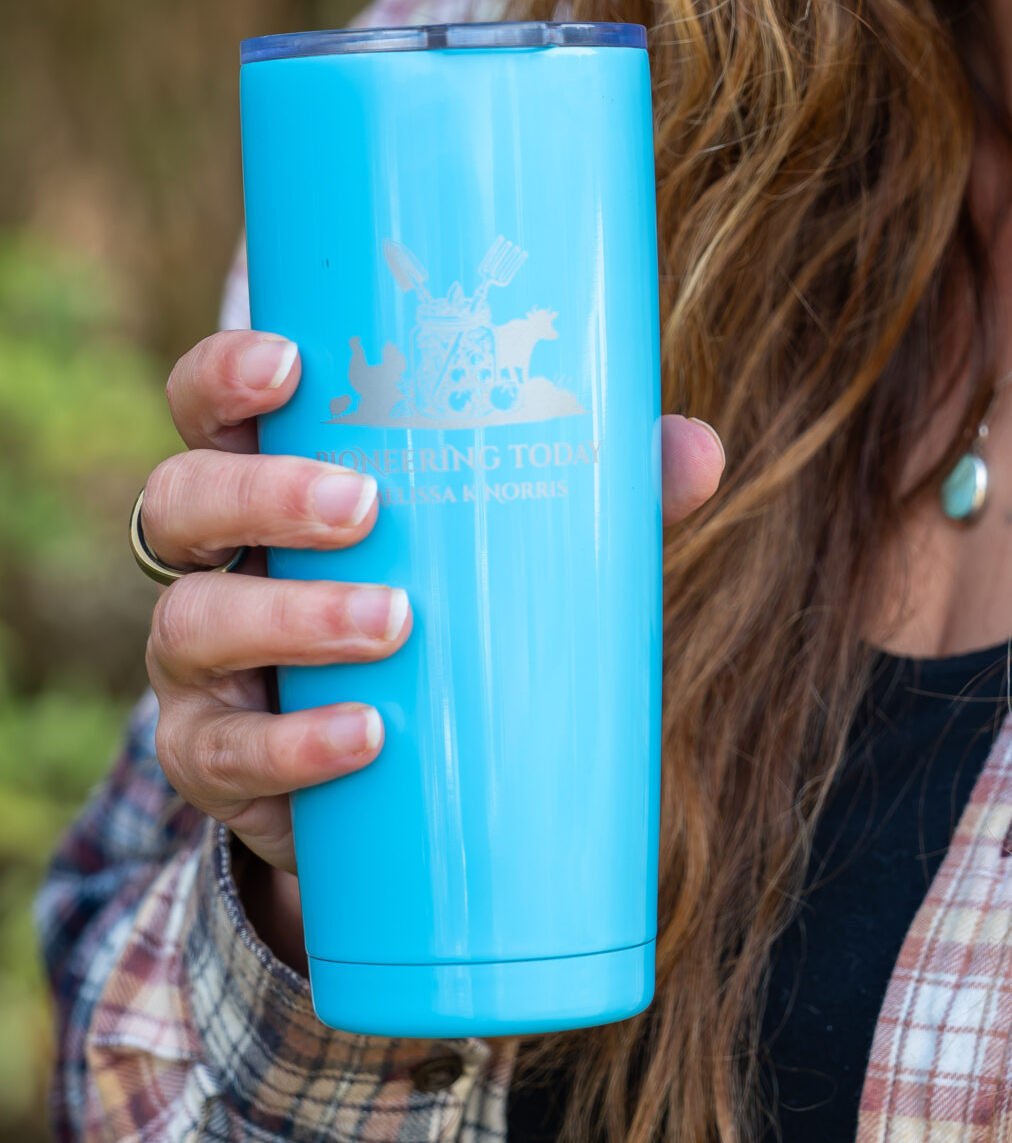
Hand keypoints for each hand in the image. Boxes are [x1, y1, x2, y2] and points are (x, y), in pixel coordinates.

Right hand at [144, 329, 724, 968]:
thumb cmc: (446, 607)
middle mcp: (210, 561)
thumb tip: (697, 451)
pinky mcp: (214, 764)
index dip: (224, 374)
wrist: (389, 779)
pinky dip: (296, 746)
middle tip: (365, 505)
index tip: (291, 363)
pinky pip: (227, 754)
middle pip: (183, 502)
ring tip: (392, 621)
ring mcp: (198, 667)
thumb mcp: (510, 543)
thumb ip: (595, 491)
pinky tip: (363, 737)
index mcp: (264, 478)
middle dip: (266, 497)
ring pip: (191, 625)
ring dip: (291, 617)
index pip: (206, 405)